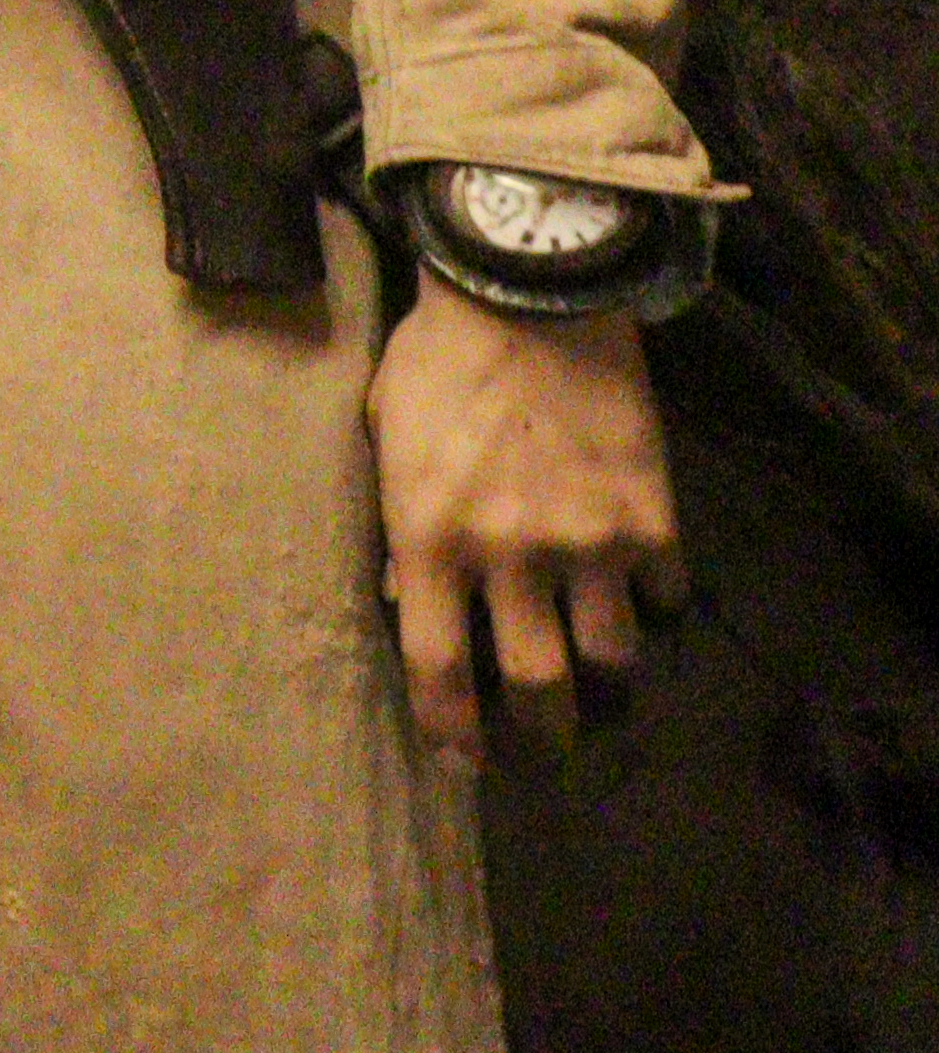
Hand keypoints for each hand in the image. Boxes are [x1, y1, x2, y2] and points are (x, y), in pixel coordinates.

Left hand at [371, 291, 685, 767]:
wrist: (530, 294)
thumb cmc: (436, 360)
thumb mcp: (386, 442)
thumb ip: (403, 528)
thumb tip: (411, 601)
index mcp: (429, 540)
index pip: (438, 668)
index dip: (452, 728)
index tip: (463, 759)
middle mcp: (510, 556)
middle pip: (536, 685)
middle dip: (543, 735)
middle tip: (546, 749)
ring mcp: (588, 542)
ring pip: (611, 658)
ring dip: (606, 684)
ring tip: (601, 691)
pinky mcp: (651, 518)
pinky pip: (665, 596)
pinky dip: (656, 609)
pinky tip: (643, 605)